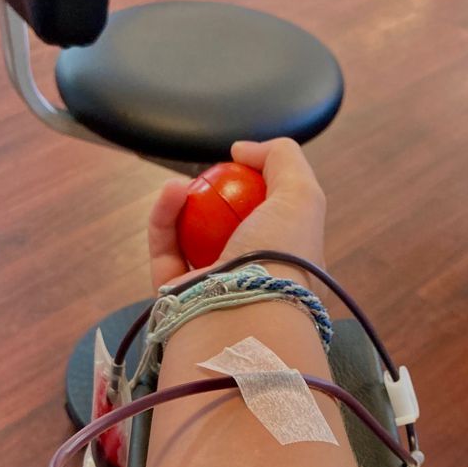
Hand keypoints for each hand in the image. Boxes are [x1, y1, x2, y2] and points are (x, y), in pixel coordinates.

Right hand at [148, 138, 325, 292]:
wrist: (246, 317)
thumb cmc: (282, 259)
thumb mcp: (303, 195)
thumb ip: (282, 159)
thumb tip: (243, 149)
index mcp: (288, 266)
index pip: (273, 222)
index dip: (257, 191)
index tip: (241, 167)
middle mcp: (251, 280)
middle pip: (227, 229)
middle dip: (213, 197)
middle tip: (208, 176)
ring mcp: (212, 290)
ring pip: (190, 238)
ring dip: (183, 204)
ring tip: (182, 183)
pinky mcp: (176, 297)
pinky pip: (164, 250)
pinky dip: (164, 218)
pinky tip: (170, 193)